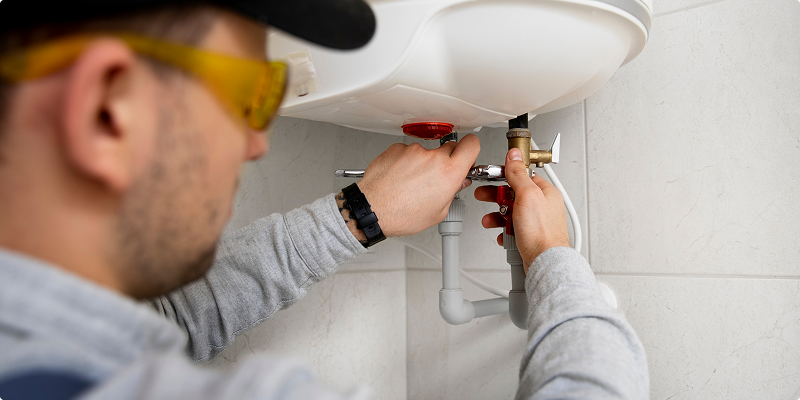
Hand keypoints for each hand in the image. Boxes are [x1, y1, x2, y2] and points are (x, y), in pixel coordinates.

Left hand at [355, 135, 479, 236]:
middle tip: (437, 176)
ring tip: (411, 183)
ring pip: (426, 152)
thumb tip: (457, 183)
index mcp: (449, 173)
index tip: (467, 155)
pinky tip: (400, 178)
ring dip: (423, 163)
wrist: (372, 209)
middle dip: (447, 160)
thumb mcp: (438, 212)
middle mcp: (433, 157)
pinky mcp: (397, 148)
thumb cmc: (401, 215)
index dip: (471, 149)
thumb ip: (452, 193)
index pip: (472, 144)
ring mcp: (413, 151)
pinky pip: (407, 152)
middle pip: (450, 147)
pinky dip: (405, 162)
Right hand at [474, 148, 569, 270]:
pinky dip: (504, 231)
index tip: (492, 177)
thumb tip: (515, 155)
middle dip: (496, 198)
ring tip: (490, 220)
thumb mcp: (527, 195)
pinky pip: (513, 229)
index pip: (522, 176)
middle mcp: (543, 206)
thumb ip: (518, 174)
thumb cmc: (542, 232)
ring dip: (498, 216)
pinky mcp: (531, 237)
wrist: (545, 262)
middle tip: (484, 196)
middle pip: (514, 195)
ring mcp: (537, 222)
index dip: (505, 176)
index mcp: (545, 192)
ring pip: (511, 213)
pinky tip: (502, 234)